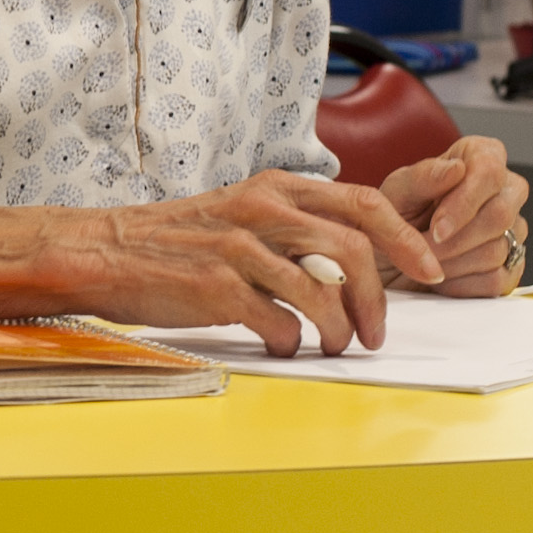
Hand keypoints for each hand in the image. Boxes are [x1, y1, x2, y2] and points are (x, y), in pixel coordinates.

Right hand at [59, 168, 452, 356]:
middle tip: (375, 333)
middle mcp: (262, 209)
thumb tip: (354, 265)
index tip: (429, 271)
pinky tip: (282, 346)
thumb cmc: (176, 242)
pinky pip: (280, 324)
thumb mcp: (242, 215)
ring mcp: (240, 248)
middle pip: (354, 252)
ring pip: (323, 294)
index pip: (364, 203)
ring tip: (332, 346)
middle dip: (378, 301)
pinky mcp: (217, 287)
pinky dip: (292, 343)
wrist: (103, 251)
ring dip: (339, 331)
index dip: (405, 240)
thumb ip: (294, 228)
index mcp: (276, 187)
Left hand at [377, 140, 527, 299]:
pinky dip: (462, 284)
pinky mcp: (512, 266)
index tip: (436, 227)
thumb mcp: (396, 193)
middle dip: (455, 240)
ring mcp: (513, 230)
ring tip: (426, 259)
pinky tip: (441, 276)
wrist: (387, 262)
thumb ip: (423, 178)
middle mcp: (505, 190)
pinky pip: (497, 279)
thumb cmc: (392, 218)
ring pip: (497, 250)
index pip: (490, 170)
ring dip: (452, 263)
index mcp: (480, 157)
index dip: (464, 202)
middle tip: (423, 248)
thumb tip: (456, 169)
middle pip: (501, 214)